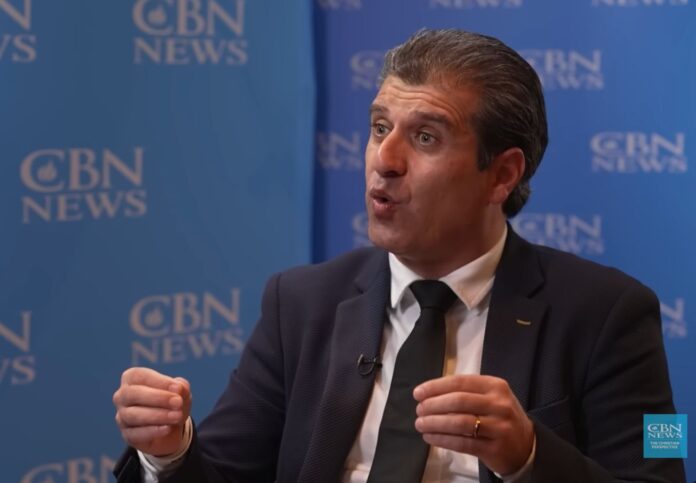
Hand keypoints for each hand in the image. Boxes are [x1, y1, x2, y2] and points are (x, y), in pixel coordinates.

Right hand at [113, 367, 191, 456]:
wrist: (171, 428)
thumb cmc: (172, 402)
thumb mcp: (181, 392)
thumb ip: (181, 387)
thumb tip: (178, 388)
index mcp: (132, 378)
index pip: (139, 376)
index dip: (159, 382)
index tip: (178, 388)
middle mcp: (122, 396)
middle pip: (132, 394)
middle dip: (157, 398)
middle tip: (178, 402)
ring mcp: (122, 416)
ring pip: (133, 415)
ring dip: (158, 415)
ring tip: (177, 416)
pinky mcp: (127, 435)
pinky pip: (136, 434)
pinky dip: (153, 431)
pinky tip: (168, 428)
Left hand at [413, 375, 533, 475]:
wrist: (525, 445)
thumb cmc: (499, 417)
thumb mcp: (490, 397)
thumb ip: (465, 392)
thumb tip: (428, 394)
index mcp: (495, 386)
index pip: (460, 382)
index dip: (435, 387)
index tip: (418, 393)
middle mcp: (499, 404)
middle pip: (458, 401)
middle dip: (433, 405)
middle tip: (419, 410)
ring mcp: (499, 426)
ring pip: (459, 422)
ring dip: (435, 423)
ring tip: (420, 424)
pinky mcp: (494, 448)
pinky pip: (463, 443)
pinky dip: (443, 440)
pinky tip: (430, 438)